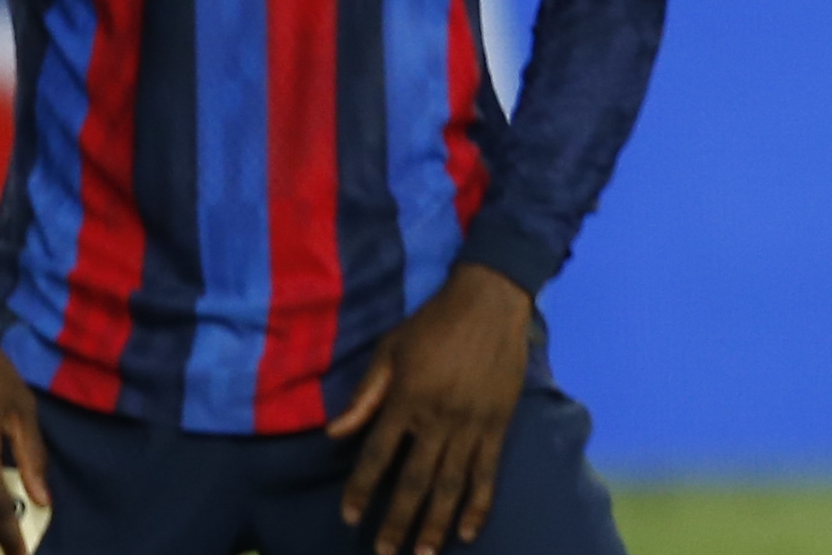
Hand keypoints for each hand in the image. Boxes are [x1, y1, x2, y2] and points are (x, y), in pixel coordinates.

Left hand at [330, 264, 532, 554]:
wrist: (491, 301)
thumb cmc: (433, 324)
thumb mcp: (390, 350)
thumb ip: (365, 394)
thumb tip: (334, 434)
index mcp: (406, 399)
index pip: (378, 455)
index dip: (361, 488)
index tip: (350, 517)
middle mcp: (438, 418)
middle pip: (414, 481)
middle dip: (397, 521)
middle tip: (384, 553)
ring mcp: (471, 423)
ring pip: (451, 484)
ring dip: (435, 522)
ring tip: (423, 553)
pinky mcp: (498, 423)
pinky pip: (487, 471)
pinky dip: (478, 503)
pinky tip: (469, 530)